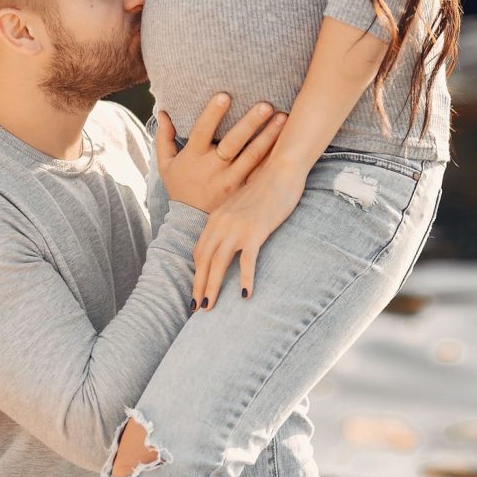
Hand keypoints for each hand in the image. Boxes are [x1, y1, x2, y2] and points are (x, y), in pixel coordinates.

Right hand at [157, 93, 287, 213]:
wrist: (191, 222)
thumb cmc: (180, 186)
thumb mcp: (165, 164)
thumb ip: (164, 138)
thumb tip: (162, 112)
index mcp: (193, 157)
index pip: (202, 131)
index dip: (212, 114)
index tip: (224, 96)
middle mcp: (213, 168)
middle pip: (233, 143)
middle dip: (250, 123)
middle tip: (266, 105)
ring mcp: (230, 181)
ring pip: (252, 156)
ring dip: (269, 137)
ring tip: (283, 118)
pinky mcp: (243, 190)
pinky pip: (259, 171)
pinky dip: (272, 157)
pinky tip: (285, 143)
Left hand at [191, 159, 305, 310]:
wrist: (280, 169)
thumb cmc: (265, 186)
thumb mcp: (241, 204)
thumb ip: (231, 220)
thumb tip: (230, 239)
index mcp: (216, 218)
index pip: (199, 250)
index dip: (196, 272)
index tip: (197, 289)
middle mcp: (221, 223)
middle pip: (203, 260)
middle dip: (198, 285)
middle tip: (196, 307)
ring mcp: (237, 228)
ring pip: (218, 263)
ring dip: (212, 287)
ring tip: (209, 307)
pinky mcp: (255, 231)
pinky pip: (246, 260)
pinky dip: (244, 279)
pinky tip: (245, 295)